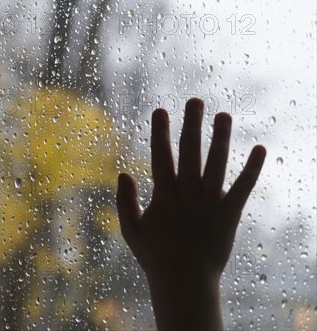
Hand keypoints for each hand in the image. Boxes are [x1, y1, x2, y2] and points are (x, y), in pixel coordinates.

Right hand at [116, 98, 265, 329]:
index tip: (161, 110)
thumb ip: (124, 201)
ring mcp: (209, 202)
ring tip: (224, 115)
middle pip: (190, 152)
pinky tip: (260, 148)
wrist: (184, 282)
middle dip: (191, 124)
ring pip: (216, 163)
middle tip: (195, 100)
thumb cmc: (155, 257)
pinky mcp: (229, 213)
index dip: (160, 132)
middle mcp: (187, 193)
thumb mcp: (131, 230)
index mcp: (163, 195)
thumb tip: (123, 172)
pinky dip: (253, 168)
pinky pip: (243, 187)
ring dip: (221, 137)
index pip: (161, 156)